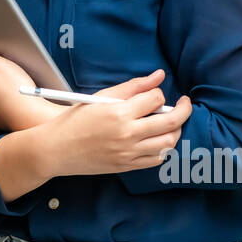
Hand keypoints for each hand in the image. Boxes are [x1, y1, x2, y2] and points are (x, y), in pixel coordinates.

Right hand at [38, 69, 192, 177]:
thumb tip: (159, 75)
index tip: (153, 94)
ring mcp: (129, 153)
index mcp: (119, 113)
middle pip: (171, 122)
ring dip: (175, 130)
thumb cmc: (76, 119)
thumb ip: (133, 86)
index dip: (157, 93)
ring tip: (169, 122)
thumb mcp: (102, 97)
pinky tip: (157, 138)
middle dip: (183, 110)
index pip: (155, 99)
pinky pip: (157, 159)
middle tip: (184, 103)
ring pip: (168, 142)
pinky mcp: (128, 166)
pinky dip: (163, 148)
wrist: (57, 149)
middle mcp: (127, 134)